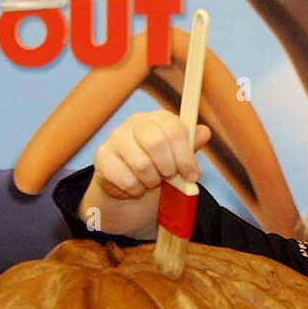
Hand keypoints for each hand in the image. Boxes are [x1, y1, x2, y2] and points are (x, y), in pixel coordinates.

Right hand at [93, 110, 211, 199]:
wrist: (126, 186)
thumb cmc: (155, 167)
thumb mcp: (176, 158)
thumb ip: (190, 146)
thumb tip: (204, 133)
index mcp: (158, 118)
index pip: (174, 130)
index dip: (185, 156)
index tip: (192, 176)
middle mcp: (135, 123)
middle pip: (157, 143)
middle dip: (168, 168)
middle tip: (169, 179)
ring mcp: (116, 138)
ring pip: (142, 164)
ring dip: (151, 181)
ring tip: (151, 183)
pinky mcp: (103, 157)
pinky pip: (126, 179)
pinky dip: (135, 190)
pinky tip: (136, 188)